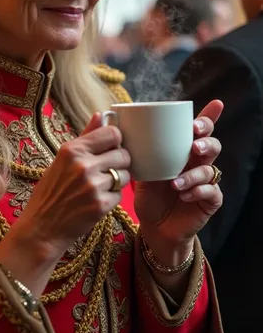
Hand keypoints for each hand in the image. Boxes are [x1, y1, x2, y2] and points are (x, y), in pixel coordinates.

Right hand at [11, 112, 130, 259]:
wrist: (41, 229)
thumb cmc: (50, 193)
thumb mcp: (61, 160)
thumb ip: (85, 137)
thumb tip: (101, 114)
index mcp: (72, 149)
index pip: (112, 134)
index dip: (116, 141)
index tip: (111, 149)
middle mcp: (82, 165)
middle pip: (123, 154)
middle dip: (119, 163)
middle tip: (106, 171)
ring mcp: (92, 186)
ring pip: (124, 175)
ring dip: (117, 181)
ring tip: (99, 188)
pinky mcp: (100, 205)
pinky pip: (120, 195)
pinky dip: (113, 198)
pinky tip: (97, 201)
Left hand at [134, 100, 222, 261]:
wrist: (154, 227)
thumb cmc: (148, 196)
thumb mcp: (141, 171)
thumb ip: (138, 152)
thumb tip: (116, 127)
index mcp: (183, 152)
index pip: (199, 130)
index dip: (209, 116)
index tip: (215, 105)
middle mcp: (197, 163)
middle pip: (212, 144)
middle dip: (206, 140)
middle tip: (194, 144)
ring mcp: (205, 182)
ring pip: (211, 169)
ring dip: (194, 173)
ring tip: (175, 182)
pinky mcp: (209, 201)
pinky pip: (212, 191)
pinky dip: (197, 191)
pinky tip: (183, 195)